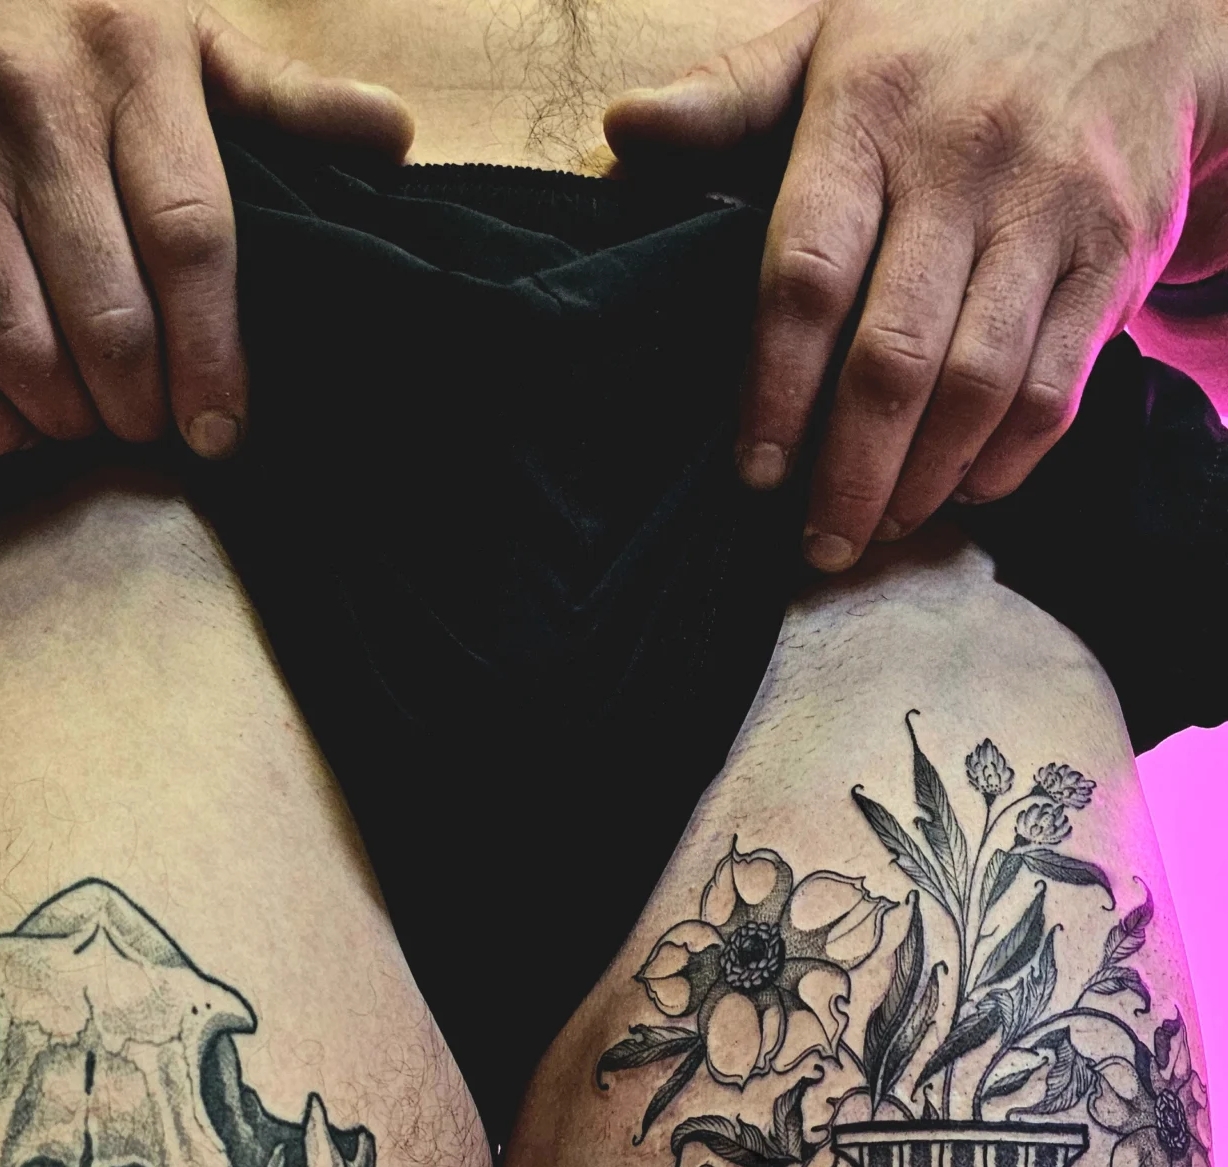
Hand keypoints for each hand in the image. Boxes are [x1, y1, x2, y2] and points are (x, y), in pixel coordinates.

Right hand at [0, 0, 411, 456]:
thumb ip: (280, 99)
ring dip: (64, 416)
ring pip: (21, 344)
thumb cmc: (60, 33)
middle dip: (140, 402)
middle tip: (151, 426)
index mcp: (129, 60)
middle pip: (109, 313)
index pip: (191, 237)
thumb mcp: (176, 36)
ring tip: (86, 420)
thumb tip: (393, 138)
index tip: (224, 426)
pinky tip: (9, 420)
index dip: (215, 353)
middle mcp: (30, 101)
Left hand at [605, 0, 1227, 567]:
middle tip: (819, 542)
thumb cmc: (950, 33)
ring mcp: (1049, 209)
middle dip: (850, 470)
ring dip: (925, 479)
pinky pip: (1060, 382)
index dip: (776, 388)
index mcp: (873, 113)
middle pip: (895, 355)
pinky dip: (1009, 456)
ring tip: (883, 528)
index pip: (809, 274)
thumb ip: (732, 97)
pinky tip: (965, 488)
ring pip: (980, 384)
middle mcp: (964, 162)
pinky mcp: (1116, 251)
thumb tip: (625, 132)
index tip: (755, 471)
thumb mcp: (833, 34)